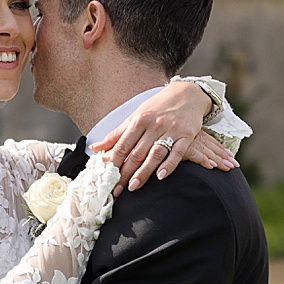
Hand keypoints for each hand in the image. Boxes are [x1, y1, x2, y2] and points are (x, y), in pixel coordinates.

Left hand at [93, 81, 237, 190]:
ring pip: (154, 154)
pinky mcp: (187, 135)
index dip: (113, 163)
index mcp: (139, 120)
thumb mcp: (136, 116)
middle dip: (125, 173)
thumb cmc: (159, 106)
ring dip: (143, 172)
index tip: (106, 179)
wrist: (187, 93)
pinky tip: (161, 176)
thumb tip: (96, 148)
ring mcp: (171, 129)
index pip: (122, 145)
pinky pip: (177, 152)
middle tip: (117, 190)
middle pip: (136, 153)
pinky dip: (169, 165)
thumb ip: (117, 134)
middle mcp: (154, 125)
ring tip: (133, 187)